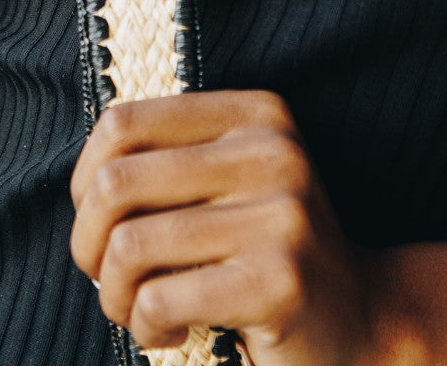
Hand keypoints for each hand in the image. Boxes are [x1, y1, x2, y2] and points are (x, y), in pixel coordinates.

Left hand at [70, 90, 381, 365]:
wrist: (363, 321)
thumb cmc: (262, 250)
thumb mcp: (225, 182)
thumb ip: (166, 160)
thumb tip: (83, 180)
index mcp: (254, 112)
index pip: (123, 123)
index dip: (84, 177)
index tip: (97, 220)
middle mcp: (273, 150)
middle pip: (116, 182)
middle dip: (88, 243)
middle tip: (105, 276)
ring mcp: (282, 213)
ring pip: (129, 245)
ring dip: (112, 294)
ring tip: (134, 309)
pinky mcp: (280, 280)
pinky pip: (159, 299)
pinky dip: (143, 326)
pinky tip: (169, 332)